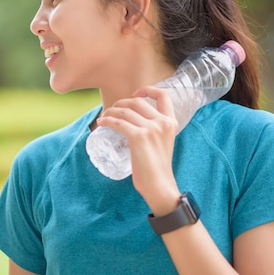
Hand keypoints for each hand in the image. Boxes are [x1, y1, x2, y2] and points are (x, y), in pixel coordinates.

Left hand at [96, 86, 180, 212]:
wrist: (159, 185)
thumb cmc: (158, 168)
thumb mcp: (163, 142)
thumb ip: (156, 131)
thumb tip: (137, 124)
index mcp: (171, 122)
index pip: (164, 95)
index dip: (148, 90)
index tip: (136, 94)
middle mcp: (162, 122)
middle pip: (137, 102)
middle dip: (121, 103)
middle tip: (113, 111)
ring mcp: (151, 129)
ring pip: (125, 111)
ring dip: (111, 112)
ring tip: (104, 117)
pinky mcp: (139, 137)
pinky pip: (118, 123)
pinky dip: (107, 121)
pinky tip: (102, 123)